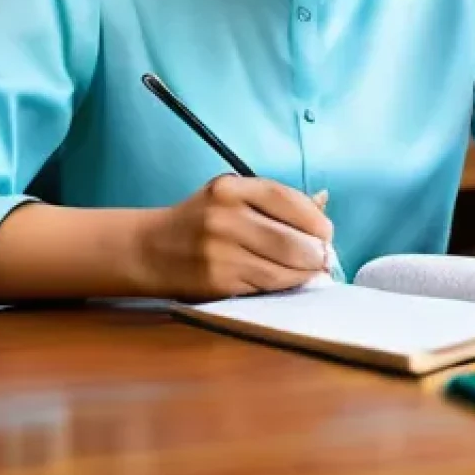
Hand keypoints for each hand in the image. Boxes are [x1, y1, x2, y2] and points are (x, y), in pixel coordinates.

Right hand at [137, 174, 333, 299]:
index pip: (287, 199)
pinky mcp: (217, 281)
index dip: (315, 219)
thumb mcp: (230, 197)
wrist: (147, 249)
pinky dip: (286, 284)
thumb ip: (274, 201)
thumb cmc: (198, 221)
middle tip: (325, 258)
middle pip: (291, 238)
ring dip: (306, 272)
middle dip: (317, 252)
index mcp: (230, 188)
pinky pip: (266, 286)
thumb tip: (323, 203)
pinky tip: (290, 280)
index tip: (326, 232)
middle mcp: (225, 216)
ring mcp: (220, 251)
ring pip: (283, 267)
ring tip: (314, 271)